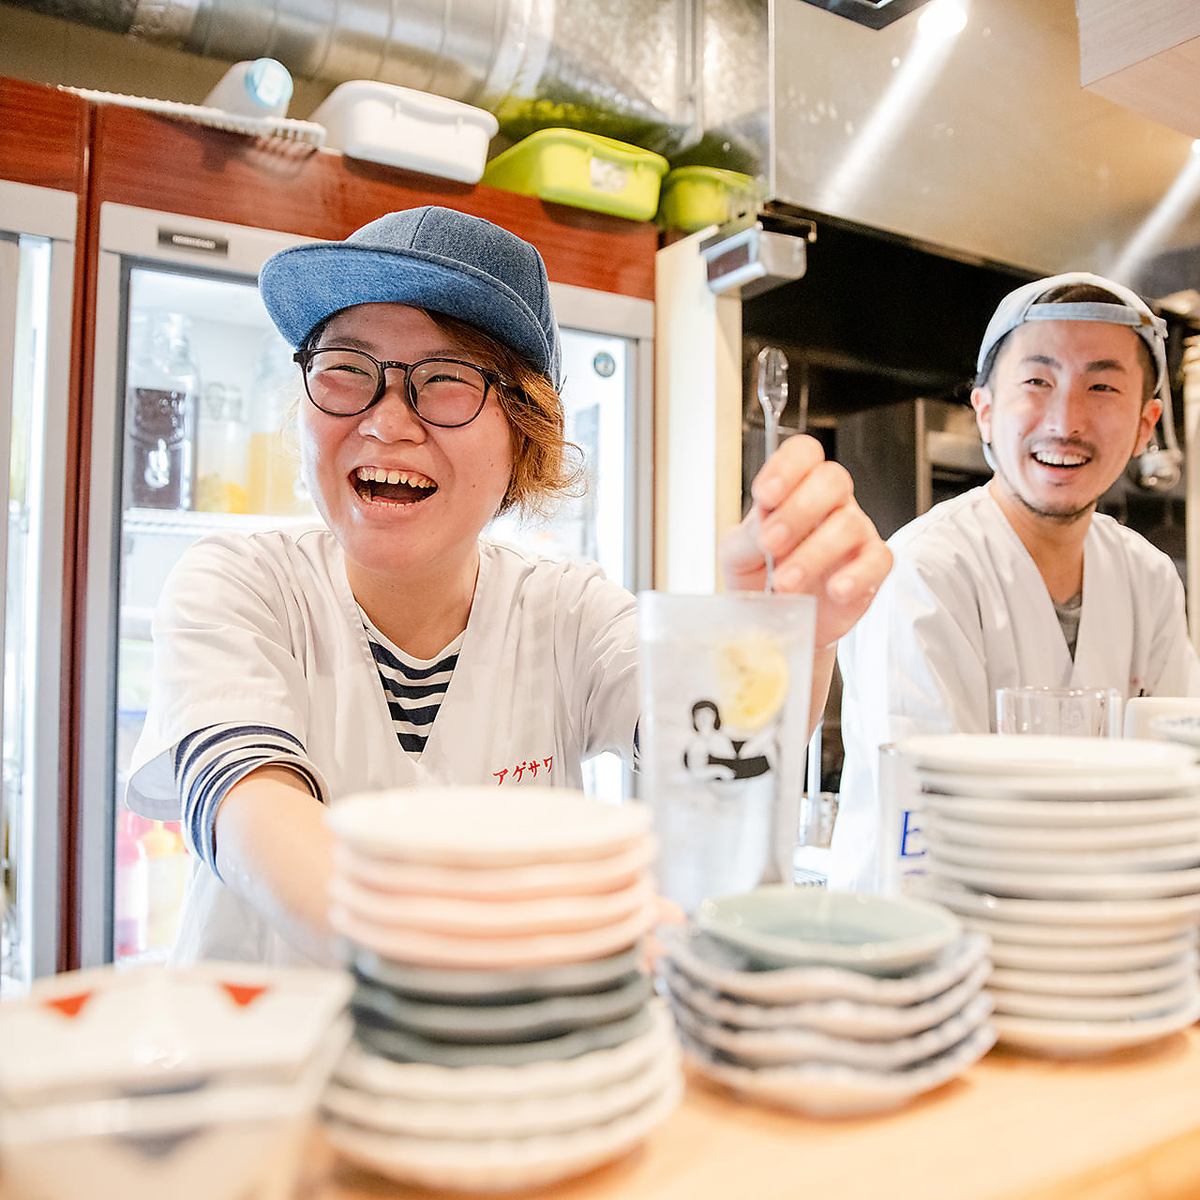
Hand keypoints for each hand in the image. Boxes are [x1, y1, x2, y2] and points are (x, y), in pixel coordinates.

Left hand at [720, 435, 891, 648]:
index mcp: (795, 488)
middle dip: (798, 511)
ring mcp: (855, 533)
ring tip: (785, 583)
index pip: (803, 454)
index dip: (787, 467)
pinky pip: (878, 560)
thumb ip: (745, 537)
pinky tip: (833, 590)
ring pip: (849, 524)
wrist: (776, 623)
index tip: (764, 495)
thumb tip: (761, 526)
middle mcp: (830, 503)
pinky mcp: (872, 567)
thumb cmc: (758, 578)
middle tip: (770, 543)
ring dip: (813, 553)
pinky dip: (856, 576)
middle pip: (833, 480)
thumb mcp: (737, 555)